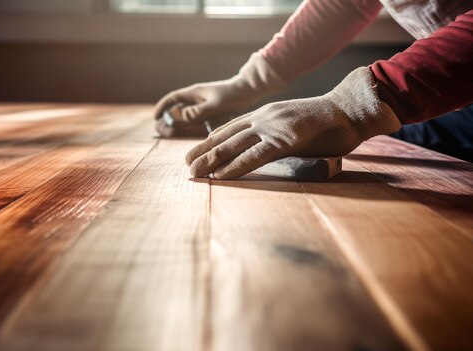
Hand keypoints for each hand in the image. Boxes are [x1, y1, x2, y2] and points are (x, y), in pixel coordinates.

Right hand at [153, 53, 284, 123]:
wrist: (249, 90)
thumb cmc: (232, 95)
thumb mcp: (215, 105)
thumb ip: (198, 111)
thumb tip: (181, 116)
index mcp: (194, 93)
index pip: (173, 98)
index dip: (162, 107)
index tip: (155, 117)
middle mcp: (197, 97)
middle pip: (177, 107)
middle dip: (168, 117)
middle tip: (161, 129)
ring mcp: (204, 102)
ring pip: (187, 113)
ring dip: (179, 122)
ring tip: (172, 132)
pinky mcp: (211, 107)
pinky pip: (197, 116)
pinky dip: (192, 123)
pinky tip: (192, 131)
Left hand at [185, 67, 401, 178]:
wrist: (352, 109)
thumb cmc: (328, 122)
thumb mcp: (295, 127)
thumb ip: (278, 136)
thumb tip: (268, 151)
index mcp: (265, 114)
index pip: (230, 128)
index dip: (210, 141)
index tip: (195, 152)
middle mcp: (264, 118)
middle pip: (225, 136)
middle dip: (203, 151)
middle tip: (186, 165)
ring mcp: (273, 128)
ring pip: (233, 146)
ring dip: (211, 161)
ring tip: (194, 173)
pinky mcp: (286, 140)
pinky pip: (254, 156)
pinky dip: (234, 167)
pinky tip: (219, 176)